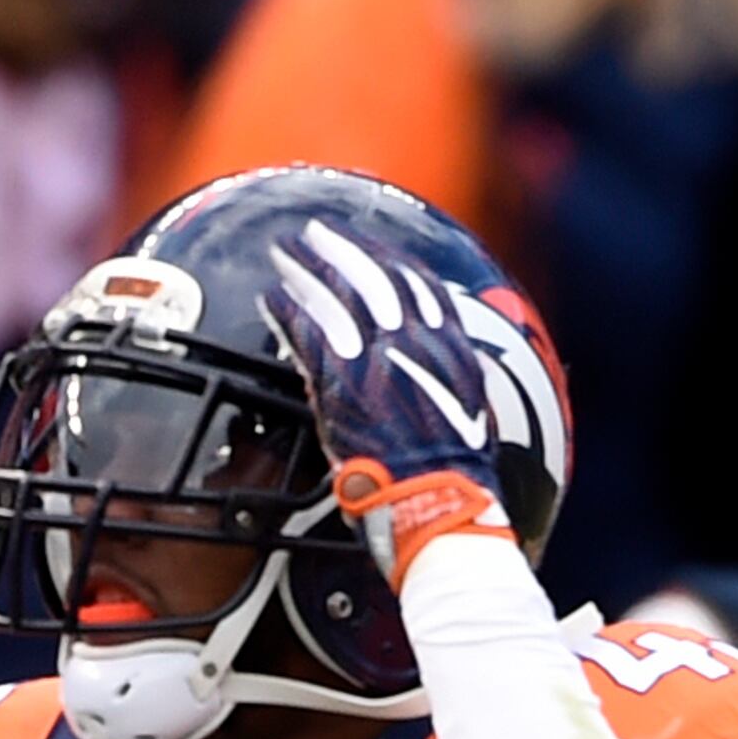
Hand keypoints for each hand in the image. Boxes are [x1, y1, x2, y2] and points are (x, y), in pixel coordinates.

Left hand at [261, 225, 550, 584]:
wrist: (441, 507)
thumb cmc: (455, 481)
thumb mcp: (466, 418)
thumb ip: (447, 384)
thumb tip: (433, 374)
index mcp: (450, 347)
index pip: (418, 284)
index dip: (389, 258)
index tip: (369, 243)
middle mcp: (416, 341)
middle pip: (374, 276)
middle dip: (341, 249)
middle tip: (315, 231)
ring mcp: (379, 358)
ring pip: (336, 295)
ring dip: (306, 269)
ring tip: (283, 253)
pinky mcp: (344, 383)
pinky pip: (308, 333)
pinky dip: (288, 312)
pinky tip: (271, 298)